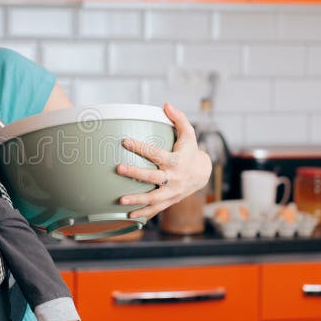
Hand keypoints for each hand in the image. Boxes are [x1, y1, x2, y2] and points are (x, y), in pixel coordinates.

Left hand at [117, 102, 211, 219]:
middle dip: (135, 173)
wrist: (202, 174)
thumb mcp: (188, 134)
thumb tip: (166, 104)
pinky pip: (156, 209)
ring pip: (154, 197)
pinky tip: (128, 215)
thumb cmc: (190, 151)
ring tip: (120, 200)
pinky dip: (143, 213)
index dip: (141, 147)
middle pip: (153, 176)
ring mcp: (172, 191)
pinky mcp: (170, 200)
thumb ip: (178, 119)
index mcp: (176, 160)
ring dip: (137, 199)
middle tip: (118, 168)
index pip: (157, 153)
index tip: (125, 140)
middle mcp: (174, 177)